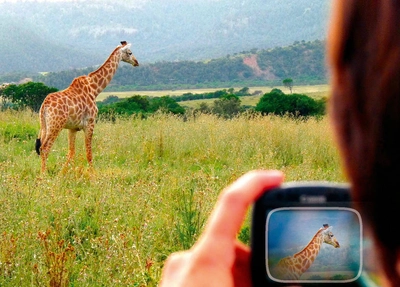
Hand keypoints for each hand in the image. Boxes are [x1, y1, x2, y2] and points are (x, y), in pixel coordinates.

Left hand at [160, 170, 283, 286]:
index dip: (255, 183)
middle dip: (252, 260)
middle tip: (266, 280)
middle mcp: (187, 258)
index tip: (277, 176)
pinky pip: (202, 271)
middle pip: (230, 242)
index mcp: (206, 259)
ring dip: (235, 273)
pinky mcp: (172, 281)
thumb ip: (266, 284)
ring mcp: (177, 270)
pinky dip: (219, 278)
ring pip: (218, 259)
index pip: (232, 202)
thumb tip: (296, 283)